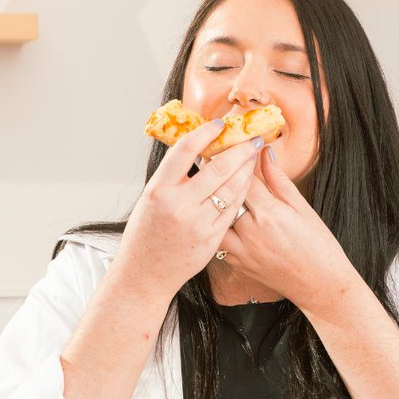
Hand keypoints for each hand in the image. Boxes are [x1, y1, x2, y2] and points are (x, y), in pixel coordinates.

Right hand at [114, 120, 263, 300]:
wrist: (144, 274)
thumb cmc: (145, 234)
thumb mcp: (149, 199)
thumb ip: (171, 177)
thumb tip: (195, 149)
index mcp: (158, 190)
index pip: (186, 150)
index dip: (206, 132)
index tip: (220, 124)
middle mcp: (178, 205)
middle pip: (217, 168)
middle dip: (239, 149)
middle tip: (251, 137)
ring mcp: (197, 223)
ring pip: (231, 189)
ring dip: (246, 169)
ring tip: (254, 155)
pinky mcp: (211, 239)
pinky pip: (232, 210)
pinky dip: (242, 192)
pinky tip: (248, 181)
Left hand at [218, 149, 357, 317]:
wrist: (319, 285)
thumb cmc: (318, 246)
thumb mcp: (302, 208)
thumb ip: (278, 180)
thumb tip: (264, 153)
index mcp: (269, 213)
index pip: (242, 177)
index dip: (232, 157)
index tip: (224, 142)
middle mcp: (251, 231)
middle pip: (224, 195)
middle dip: (215, 174)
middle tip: (203, 155)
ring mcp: (241, 250)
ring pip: (214, 218)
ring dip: (210, 201)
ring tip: (204, 185)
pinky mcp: (237, 264)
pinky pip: (217, 239)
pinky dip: (213, 224)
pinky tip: (211, 213)